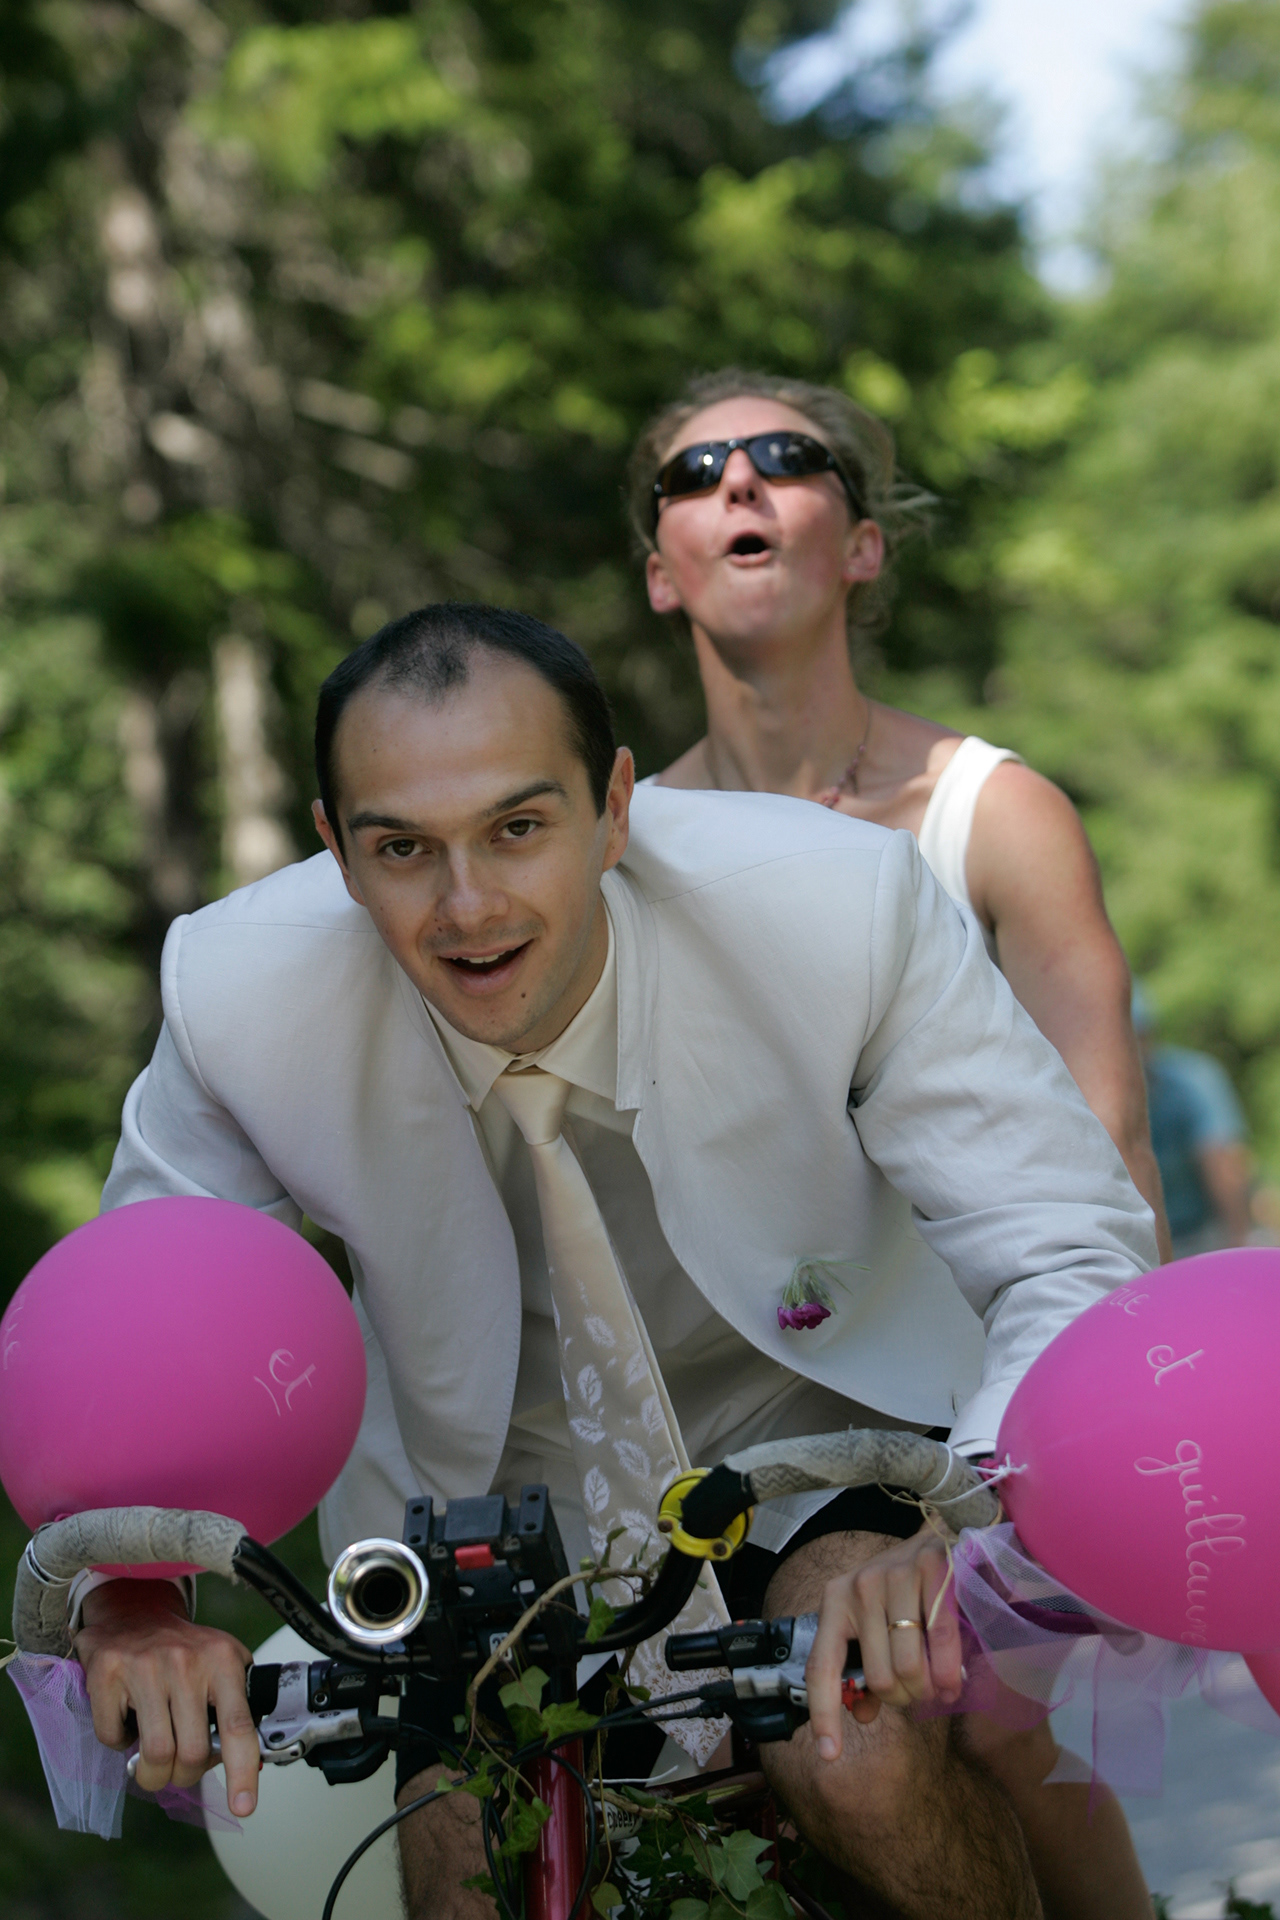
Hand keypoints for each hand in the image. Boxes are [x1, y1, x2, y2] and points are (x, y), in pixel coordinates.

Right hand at [75, 1580, 258, 1814]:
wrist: (135, 1613)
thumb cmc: (183, 1651)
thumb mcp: (222, 1665)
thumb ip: (235, 1709)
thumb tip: (252, 1766)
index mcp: (222, 1660)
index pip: (239, 1725)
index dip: (242, 1771)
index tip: (244, 1806)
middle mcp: (186, 1662)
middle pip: (192, 1754)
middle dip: (184, 1776)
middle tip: (177, 1768)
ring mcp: (145, 1666)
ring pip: (155, 1756)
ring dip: (151, 1773)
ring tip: (151, 1757)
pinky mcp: (108, 1673)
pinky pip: (113, 1740)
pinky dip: (118, 1744)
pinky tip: (126, 1721)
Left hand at [805, 1527, 959, 1760]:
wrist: (938, 1536)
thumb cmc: (902, 1591)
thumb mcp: (872, 1625)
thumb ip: (863, 1668)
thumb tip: (861, 1714)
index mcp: (835, 1601)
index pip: (821, 1668)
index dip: (823, 1714)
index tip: (828, 1755)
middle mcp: (859, 1587)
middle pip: (878, 1679)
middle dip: (903, 1699)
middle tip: (917, 1694)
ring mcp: (894, 1576)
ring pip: (909, 1667)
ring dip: (928, 1690)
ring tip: (937, 1687)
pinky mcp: (931, 1570)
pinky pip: (942, 1643)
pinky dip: (949, 1674)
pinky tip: (954, 1685)